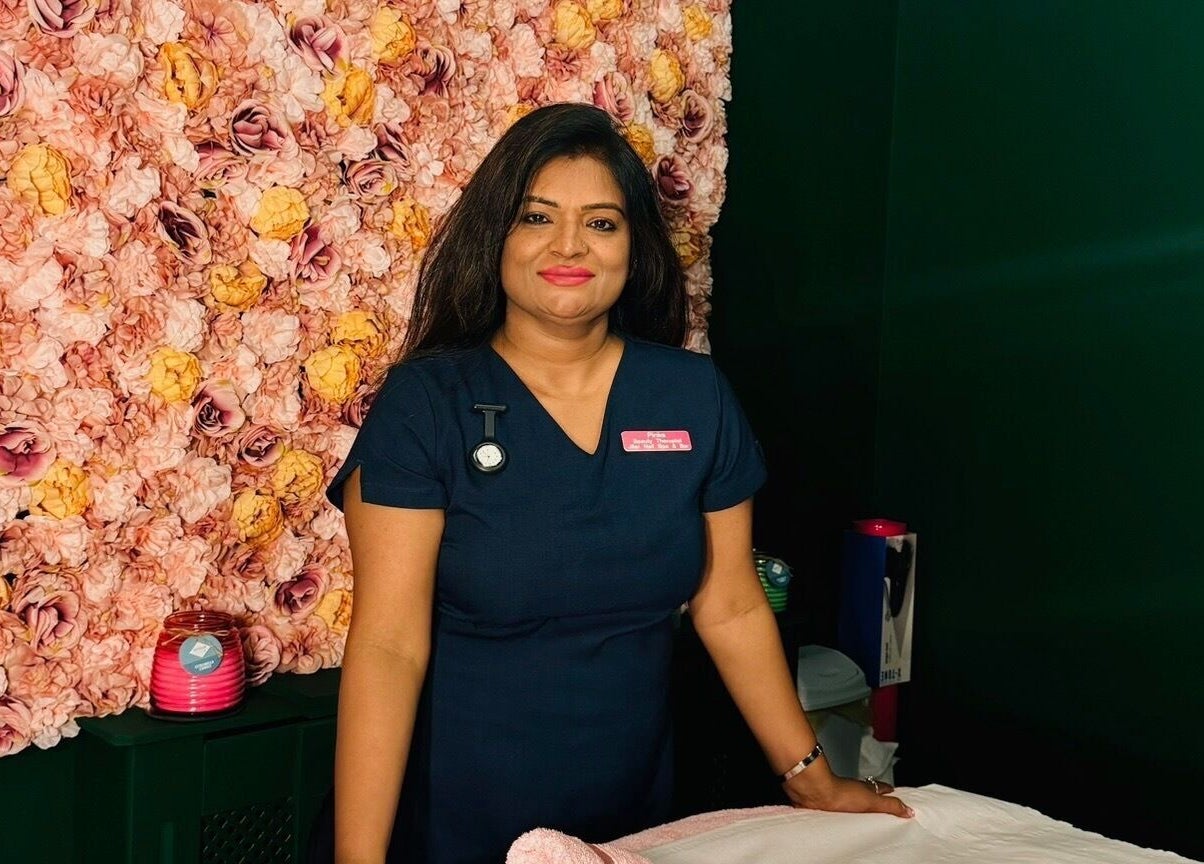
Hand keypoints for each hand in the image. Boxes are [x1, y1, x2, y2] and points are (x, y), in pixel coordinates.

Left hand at [782, 765, 913, 818]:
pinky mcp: (830, 806)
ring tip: (865, 818)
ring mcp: (841, 798)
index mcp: (865, 789)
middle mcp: (853, 791)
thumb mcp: (871, 801)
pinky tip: (844, 822)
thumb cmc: (840, 793)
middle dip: (875, 799)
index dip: (888, 790)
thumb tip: (908, 810)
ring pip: (853, 803)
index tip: (895, 792)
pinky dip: (843, 816)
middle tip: (882, 806)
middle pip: (867, 794)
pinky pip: (840, 812)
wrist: (815, 793)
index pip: (881, 788)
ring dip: (859, 809)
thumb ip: (889, 805)